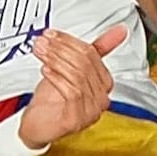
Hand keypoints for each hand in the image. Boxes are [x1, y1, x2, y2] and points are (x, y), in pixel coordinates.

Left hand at [10, 25, 112, 150]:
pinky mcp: (77, 120)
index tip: (52, 34)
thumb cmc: (53, 99)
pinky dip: (56, 78)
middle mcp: (101, 99)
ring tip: (41, 52)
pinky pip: (71, 93)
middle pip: (85, 64)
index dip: (70, 41)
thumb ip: (93, 50)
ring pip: (78, 76)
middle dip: (61, 49)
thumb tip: (119, 30)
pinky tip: (45, 70)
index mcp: (103, 84)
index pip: (93, 55)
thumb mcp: (70, 68)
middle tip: (43, 41)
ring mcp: (90, 111)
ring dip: (56, 60)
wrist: (37, 125)